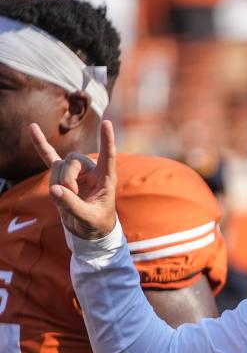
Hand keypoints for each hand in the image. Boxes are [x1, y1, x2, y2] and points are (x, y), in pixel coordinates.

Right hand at [30, 120, 117, 238]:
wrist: (88, 229)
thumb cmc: (95, 223)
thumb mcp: (88, 218)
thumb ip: (73, 206)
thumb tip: (54, 190)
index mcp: (106, 178)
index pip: (108, 156)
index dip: (107, 140)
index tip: (107, 123)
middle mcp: (91, 170)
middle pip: (73, 160)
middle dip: (67, 178)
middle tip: (70, 194)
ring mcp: (76, 171)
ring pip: (59, 165)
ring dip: (58, 181)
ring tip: (66, 197)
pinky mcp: (62, 176)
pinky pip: (49, 157)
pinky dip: (41, 145)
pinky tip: (32, 128)